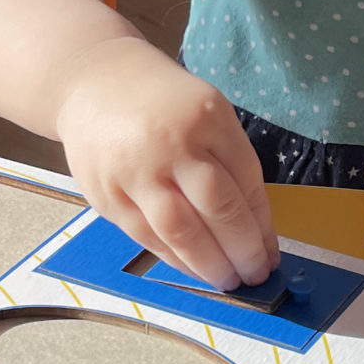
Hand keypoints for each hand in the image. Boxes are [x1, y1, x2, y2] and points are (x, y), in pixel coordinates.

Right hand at [54, 36, 278, 290]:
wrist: (93, 82)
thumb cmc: (163, 103)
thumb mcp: (208, 112)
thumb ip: (230, 161)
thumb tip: (254, 227)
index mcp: (207, 119)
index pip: (245, 183)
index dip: (261, 228)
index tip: (269, 255)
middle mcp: (171, 144)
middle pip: (216, 208)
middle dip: (241, 251)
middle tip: (254, 275)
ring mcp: (135, 171)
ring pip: (179, 231)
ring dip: (208, 265)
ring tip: (227, 280)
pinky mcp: (107, 194)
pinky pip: (146, 236)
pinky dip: (174, 258)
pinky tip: (193, 268)